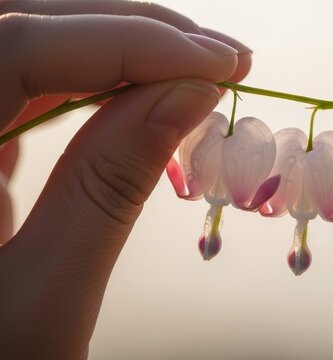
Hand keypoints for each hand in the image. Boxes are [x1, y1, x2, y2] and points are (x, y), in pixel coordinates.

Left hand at [0, 1, 250, 357]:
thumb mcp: (44, 299)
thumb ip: (108, 189)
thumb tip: (186, 98)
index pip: (13, 49)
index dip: (125, 43)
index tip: (215, 66)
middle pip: (20, 27)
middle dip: (129, 29)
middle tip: (217, 56)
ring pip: (28, 47)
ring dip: (120, 48)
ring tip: (197, 68)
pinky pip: (28, 86)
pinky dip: (98, 82)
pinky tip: (148, 94)